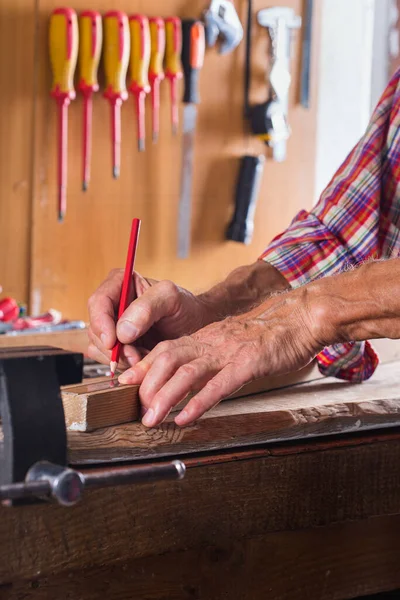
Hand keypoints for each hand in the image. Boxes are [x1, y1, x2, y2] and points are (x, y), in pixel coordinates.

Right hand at [87, 270, 209, 370]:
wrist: (196, 328)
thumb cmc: (186, 308)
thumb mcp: (172, 299)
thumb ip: (147, 308)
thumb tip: (122, 330)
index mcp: (120, 283)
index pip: (98, 302)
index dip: (101, 323)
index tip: (112, 342)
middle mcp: (112, 304)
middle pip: (96, 327)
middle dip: (113, 347)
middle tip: (135, 356)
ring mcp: (112, 326)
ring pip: (99, 346)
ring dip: (119, 358)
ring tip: (143, 357)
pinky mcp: (117, 345)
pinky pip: (107, 359)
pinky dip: (122, 364)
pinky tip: (141, 361)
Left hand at [118, 288, 324, 426]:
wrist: (299, 320)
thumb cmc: (266, 336)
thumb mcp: (230, 341)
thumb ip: (210, 355)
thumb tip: (189, 376)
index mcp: (205, 337)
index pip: (166, 349)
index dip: (144, 366)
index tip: (125, 383)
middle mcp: (211, 342)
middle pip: (168, 359)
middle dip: (148, 385)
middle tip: (137, 410)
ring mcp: (228, 352)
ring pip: (187, 372)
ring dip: (165, 397)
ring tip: (152, 420)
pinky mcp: (248, 364)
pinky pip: (218, 384)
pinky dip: (198, 403)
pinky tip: (185, 418)